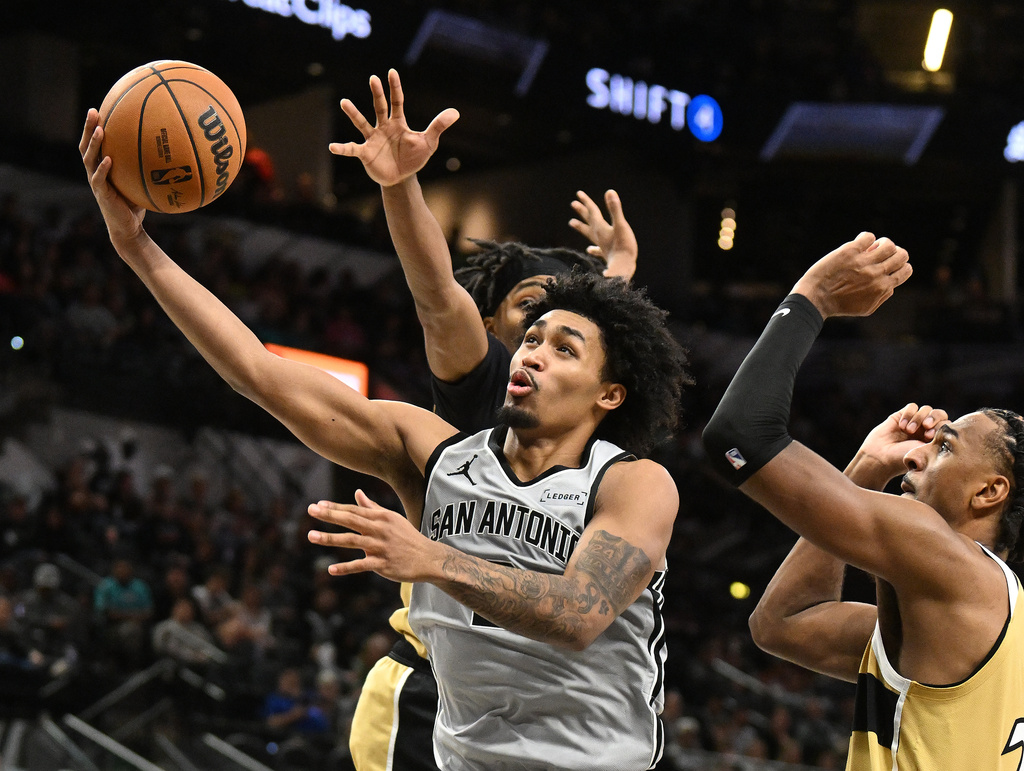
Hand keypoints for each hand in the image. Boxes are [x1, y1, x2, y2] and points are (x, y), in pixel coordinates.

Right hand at [79, 108, 145, 244]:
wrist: (128, 227)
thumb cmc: (136, 203)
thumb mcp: (141, 181)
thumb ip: (146, 167)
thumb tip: (169, 151)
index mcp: (102, 166)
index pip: (95, 142)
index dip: (94, 126)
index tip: (99, 107)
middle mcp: (95, 171)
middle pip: (86, 145)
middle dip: (88, 127)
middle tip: (93, 110)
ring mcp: (96, 182)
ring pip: (89, 159)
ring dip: (93, 143)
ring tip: (99, 130)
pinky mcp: (101, 194)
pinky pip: (99, 179)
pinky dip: (103, 169)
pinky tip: (109, 160)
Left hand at [307, 490, 440, 580]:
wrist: (427, 558)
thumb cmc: (407, 537)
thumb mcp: (391, 519)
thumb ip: (372, 507)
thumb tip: (357, 493)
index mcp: (381, 517)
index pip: (354, 510)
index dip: (335, 507)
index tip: (318, 505)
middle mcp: (379, 529)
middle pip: (351, 520)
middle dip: (330, 515)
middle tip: (311, 511)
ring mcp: (380, 547)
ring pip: (351, 541)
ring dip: (330, 538)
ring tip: (311, 536)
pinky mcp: (382, 564)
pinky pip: (360, 565)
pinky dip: (345, 568)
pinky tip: (330, 569)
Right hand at [329, 69, 459, 186]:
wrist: (401, 177)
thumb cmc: (414, 158)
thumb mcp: (428, 142)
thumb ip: (438, 126)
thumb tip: (455, 112)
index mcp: (398, 123)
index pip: (397, 101)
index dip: (394, 88)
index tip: (391, 72)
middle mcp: (383, 127)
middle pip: (379, 107)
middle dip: (377, 93)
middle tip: (373, 78)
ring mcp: (372, 139)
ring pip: (362, 123)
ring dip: (354, 113)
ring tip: (344, 102)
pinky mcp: (365, 153)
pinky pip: (352, 149)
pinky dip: (343, 148)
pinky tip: (333, 147)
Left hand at [568, 189, 637, 278]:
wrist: (623, 270)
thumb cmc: (623, 247)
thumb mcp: (621, 225)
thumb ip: (615, 209)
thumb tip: (609, 191)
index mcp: (601, 228)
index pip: (592, 211)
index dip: (586, 201)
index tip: (578, 193)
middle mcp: (598, 236)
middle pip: (588, 221)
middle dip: (582, 211)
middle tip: (573, 203)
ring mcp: (602, 245)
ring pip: (589, 234)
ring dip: (581, 227)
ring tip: (571, 223)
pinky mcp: (606, 254)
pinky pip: (597, 249)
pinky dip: (592, 247)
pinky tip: (589, 250)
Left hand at [791, 232, 911, 318]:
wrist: (815, 298)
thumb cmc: (839, 305)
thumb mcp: (866, 308)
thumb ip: (883, 296)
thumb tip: (891, 283)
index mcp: (882, 287)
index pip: (906, 270)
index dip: (902, 265)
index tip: (890, 265)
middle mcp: (876, 274)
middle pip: (901, 254)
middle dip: (895, 253)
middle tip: (881, 255)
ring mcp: (863, 262)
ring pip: (888, 244)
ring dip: (883, 243)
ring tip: (872, 247)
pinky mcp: (849, 252)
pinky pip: (867, 237)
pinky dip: (866, 238)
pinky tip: (859, 244)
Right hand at [857, 403, 948, 479]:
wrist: (881, 457)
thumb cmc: (903, 458)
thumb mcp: (926, 450)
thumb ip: (939, 437)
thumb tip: (949, 425)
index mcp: (935, 439)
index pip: (946, 424)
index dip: (940, 426)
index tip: (929, 436)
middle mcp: (926, 429)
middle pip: (939, 413)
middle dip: (933, 418)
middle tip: (925, 427)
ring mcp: (914, 422)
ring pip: (926, 409)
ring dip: (918, 418)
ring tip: (908, 430)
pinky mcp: (902, 416)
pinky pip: (912, 407)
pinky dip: (908, 414)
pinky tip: (902, 426)